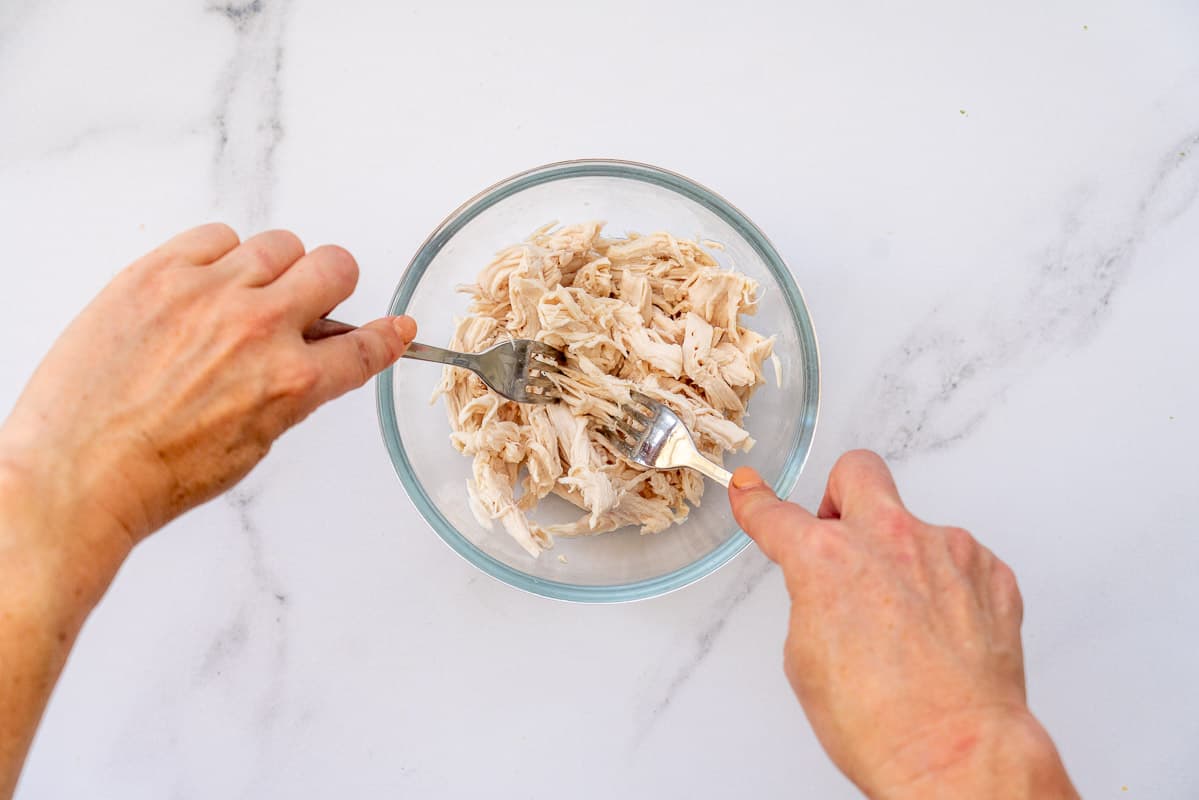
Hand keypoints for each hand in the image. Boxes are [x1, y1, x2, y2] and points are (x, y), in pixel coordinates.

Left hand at [0, 223, 414, 572]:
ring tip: (244, 294)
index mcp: (293, 382)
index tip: (396, 327)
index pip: (365, 345)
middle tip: (308, 299)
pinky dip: (219, 255)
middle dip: (331, 284)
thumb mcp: (255, 444)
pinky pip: (216, 235)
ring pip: (279, 243)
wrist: (78, 471)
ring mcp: (210, 293)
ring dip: (274, 268)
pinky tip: (204, 285)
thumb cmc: (157, 473)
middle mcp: (260, 329)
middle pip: (334, 267)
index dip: (388, 335)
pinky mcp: (160, 272)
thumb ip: (295, 392)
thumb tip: (313, 360)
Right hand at [728, 451, 1076, 798]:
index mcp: (826, 559)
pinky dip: (946, 586)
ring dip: (902, 557)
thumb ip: (811, 598)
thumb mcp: (805, 659)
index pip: (775, 514)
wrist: (955, 754)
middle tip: (842, 533)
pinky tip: (941, 631)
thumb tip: (823, 587)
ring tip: (906, 623)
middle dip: (840, 494)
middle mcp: (888, 539)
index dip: (756, 502)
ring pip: (913, 525)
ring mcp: (945, 551)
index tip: (752, 492)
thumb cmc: (880, 723)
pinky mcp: (990, 571)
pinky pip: (958, 560)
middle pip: (856, 471)